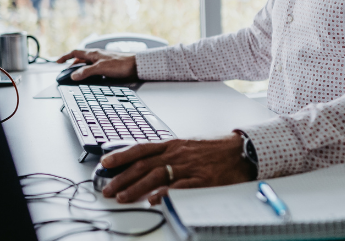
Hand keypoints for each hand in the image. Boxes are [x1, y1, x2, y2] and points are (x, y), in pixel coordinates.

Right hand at [56, 49, 137, 81]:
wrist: (136, 66)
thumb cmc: (121, 64)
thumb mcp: (100, 68)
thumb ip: (86, 72)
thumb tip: (73, 75)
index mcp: (93, 54)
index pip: (75, 53)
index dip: (65, 57)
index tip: (58, 62)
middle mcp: (96, 56)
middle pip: (80, 59)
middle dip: (72, 65)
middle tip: (67, 73)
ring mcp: (102, 61)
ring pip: (87, 64)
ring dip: (81, 70)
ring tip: (77, 77)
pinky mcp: (108, 67)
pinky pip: (94, 69)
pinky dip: (89, 73)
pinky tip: (91, 79)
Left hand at [99, 133, 254, 204]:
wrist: (240, 151)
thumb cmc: (212, 149)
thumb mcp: (185, 145)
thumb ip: (165, 153)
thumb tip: (144, 162)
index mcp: (172, 145)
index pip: (140, 149)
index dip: (121, 155)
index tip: (105, 163)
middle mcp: (176, 154)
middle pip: (143, 165)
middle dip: (122, 177)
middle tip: (108, 188)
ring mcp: (188, 167)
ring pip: (156, 175)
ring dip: (136, 187)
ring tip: (122, 197)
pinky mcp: (200, 180)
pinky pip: (180, 187)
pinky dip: (164, 193)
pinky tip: (153, 199)